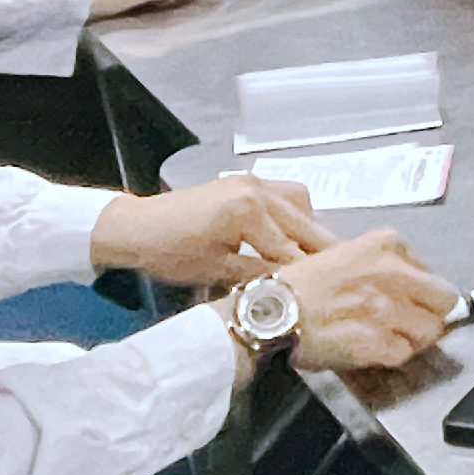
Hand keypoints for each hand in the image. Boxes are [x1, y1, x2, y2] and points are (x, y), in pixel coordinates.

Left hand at [93, 174, 332, 286]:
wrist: (135, 227)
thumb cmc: (169, 253)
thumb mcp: (217, 271)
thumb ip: (261, 274)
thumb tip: (295, 287)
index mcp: (250, 210)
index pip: (292, 249)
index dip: (310, 274)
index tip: (329, 293)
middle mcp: (258, 189)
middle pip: (305, 223)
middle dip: (321, 250)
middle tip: (337, 276)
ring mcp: (253, 181)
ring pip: (301, 203)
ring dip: (310, 228)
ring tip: (313, 256)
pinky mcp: (245, 181)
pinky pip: (284, 194)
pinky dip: (295, 213)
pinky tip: (291, 235)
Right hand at [276, 230, 458, 371]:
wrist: (270, 313)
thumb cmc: (299, 285)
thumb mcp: (345, 254)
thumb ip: (383, 264)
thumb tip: (414, 282)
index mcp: (387, 245)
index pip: (432, 273)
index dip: (420, 292)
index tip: (406, 299)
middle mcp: (394, 274)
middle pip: (445, 301)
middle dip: (429, 314)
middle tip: (408, 323)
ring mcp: (388, 309)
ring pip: (429, 331)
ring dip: (410, 338)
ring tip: (383, 336)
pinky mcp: (378, 341)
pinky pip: (403, 354)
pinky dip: (389, 356)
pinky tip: (368, 348)